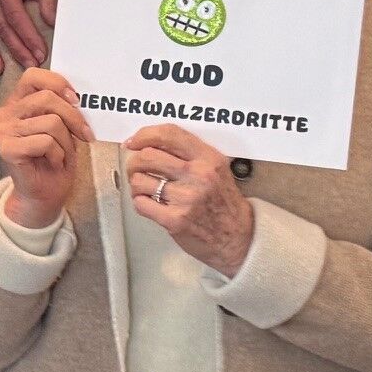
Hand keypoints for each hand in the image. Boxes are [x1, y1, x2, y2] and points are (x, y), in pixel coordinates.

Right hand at [0, 70, 91, 229]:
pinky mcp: (7, 148)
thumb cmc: (55, 158)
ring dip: (66, 142)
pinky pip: (46, 142)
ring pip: (51, 122)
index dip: (58, 83)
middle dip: (74, 118)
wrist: (44, 194)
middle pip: (48, 98)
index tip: (77, 100)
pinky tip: (53, 162)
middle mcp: (6, 113)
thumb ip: (62, 107)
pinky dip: (58, 154)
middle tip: (85, 135)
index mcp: (18, 102)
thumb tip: (77, 97)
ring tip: (62, 154)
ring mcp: (3, 130)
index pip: (33, 75)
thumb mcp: (62, 127)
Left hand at [123, 124, 255, 273]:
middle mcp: (198, 175)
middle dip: (134, 162)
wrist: (238, 237)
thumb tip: (148, 143)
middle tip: (137, 169)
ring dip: (137, 184)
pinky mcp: (174, 220)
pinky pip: (140, 203)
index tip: (133, 142)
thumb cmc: (223, 202)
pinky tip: (151, 204)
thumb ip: (189, 153)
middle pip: (147, 156)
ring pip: (139, 180)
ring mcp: (186, 198)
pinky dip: (140, 203)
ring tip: (147, 189)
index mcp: (208, 158)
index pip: (168, 134)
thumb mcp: (215, 168)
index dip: (143, 135)